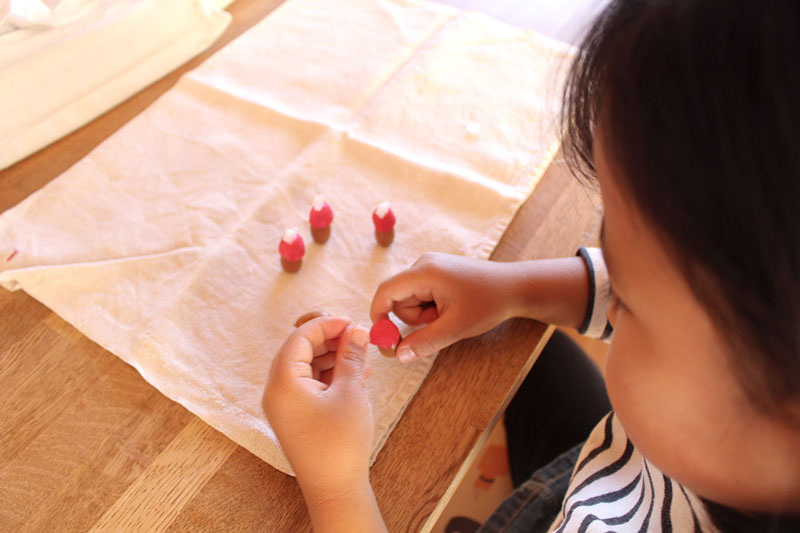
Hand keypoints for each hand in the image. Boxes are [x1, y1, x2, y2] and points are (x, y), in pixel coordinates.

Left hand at [263, 317, 372, 496]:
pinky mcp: (295, 417)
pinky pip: (309, 385)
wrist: (334, 489)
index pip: (300, 338)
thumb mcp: (350, 392)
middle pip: (299, 351)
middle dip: (329, 340)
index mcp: (282, 382)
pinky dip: (329, 376)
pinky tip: (355, 375)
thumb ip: (351, 357)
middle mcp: (276, 392)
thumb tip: (357, 330)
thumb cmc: (340, 442)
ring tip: (361, 356)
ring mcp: (284, 406)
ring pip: (306, 368)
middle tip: (356, 336)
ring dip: (332, 358)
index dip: (326, 325)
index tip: (351, 321)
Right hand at [370, 252, 520, 361]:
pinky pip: (421, 295)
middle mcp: (423, 264)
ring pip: (410, 300)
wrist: (515, 287)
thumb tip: (399, 355)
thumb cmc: (488, 303)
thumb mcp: (456, 327)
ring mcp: (430, 267)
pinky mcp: (437, 273)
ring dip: (425, 315)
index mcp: (424, 272)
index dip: (379, 315)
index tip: (384, 338)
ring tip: (450, 315)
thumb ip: (424, 342)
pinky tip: (452, 308)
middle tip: (440, 324)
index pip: (385, 291)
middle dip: (414, 319)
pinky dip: (432, 308)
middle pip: (398, 299)